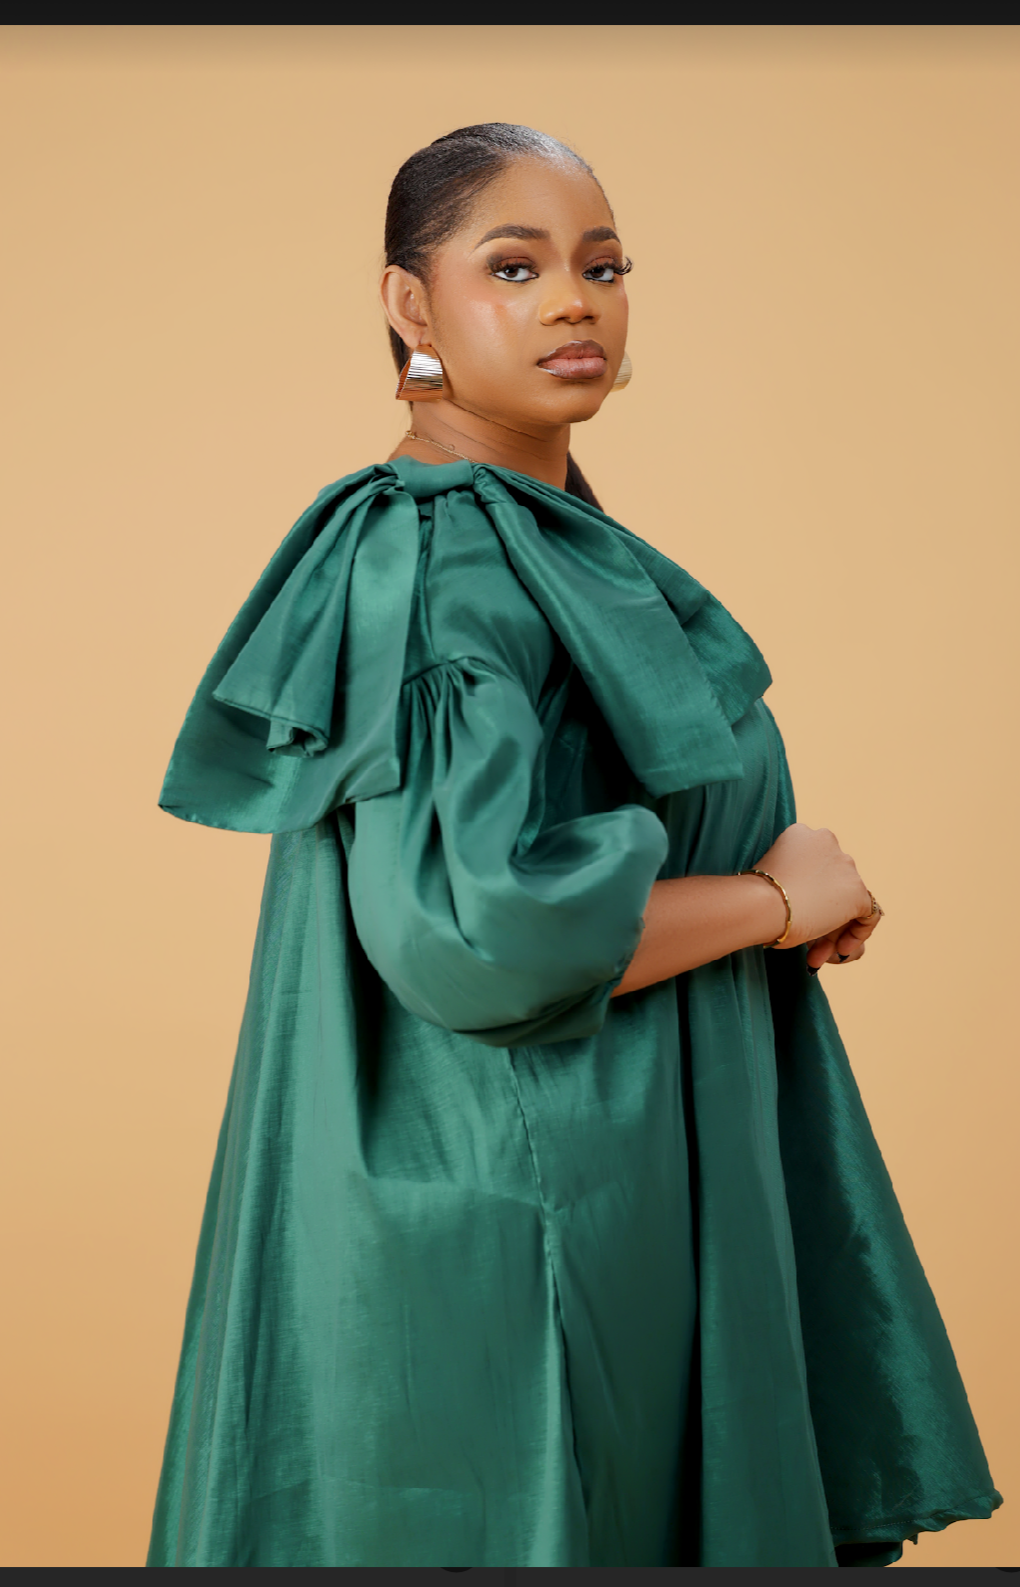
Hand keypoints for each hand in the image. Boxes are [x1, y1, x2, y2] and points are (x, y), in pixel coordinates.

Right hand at [751, 823, 881, 967]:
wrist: (762, 903)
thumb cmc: (755, 898)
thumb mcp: (772, 879)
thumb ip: (791, 882)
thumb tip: (802, 905)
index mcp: (801, 835)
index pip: (815, 866)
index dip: (808, 894)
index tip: (794, 915)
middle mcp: (827, 841)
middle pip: (832, 884)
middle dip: (822, 916)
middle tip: (808, 945)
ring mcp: (845, 865)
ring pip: (847, 901)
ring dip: (833, 930)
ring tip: (817, 954)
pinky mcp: (857, 890)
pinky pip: (868, 915)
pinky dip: (857, 933)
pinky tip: (839, 949)